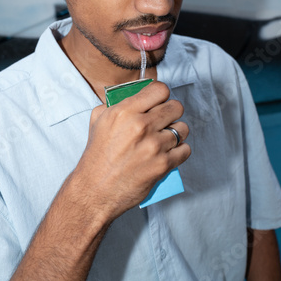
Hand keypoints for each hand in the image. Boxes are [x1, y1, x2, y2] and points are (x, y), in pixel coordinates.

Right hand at [72, 81, 190, 219]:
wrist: (95, 190)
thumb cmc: (97, 156)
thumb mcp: (98, 120)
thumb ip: (117, 103)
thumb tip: (135, 95)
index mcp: (125, 111)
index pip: (159, 89)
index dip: (161, 94)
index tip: (159, 101)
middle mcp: (141, 125)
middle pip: (176, 107)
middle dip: (171, 113)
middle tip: (164, 120)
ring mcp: (154, 145)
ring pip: (183, 128)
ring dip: (176, 132)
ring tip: (165, 138)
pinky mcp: (163, 164)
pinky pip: (185, 149)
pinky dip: (179, 151)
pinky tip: (168, 152)